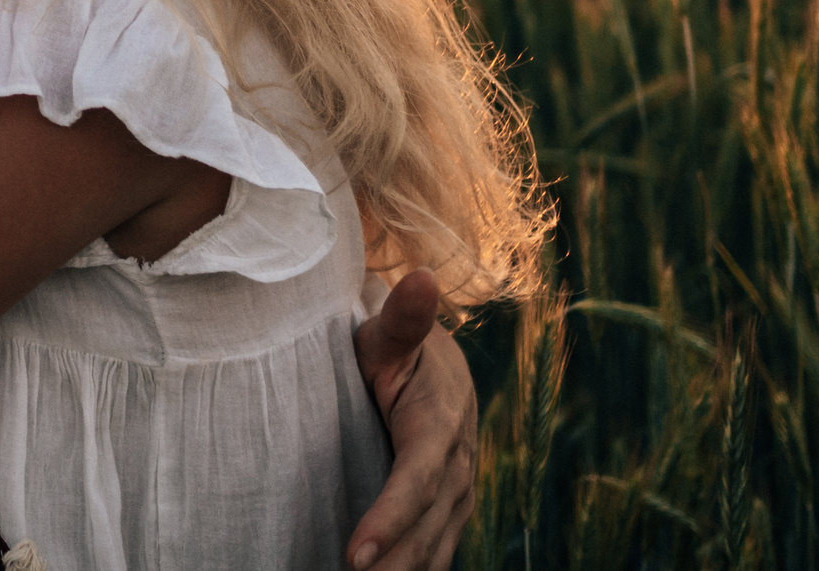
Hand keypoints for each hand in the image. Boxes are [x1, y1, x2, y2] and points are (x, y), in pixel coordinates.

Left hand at [346, 270, 473, 569]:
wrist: (431, 355)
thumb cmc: (393, 340)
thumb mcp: (389, 328)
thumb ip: (402, 315)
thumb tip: (421, 277)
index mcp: (441, 421)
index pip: (415, 480)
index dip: (390, 517)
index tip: (357, 553)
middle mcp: (458, 461)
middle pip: (427, 523)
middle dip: (395, 560)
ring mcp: (460, 485)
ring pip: (438, 540)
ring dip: (408, 568)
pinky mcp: (452, 500)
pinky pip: (439, 541)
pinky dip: (419, 564)